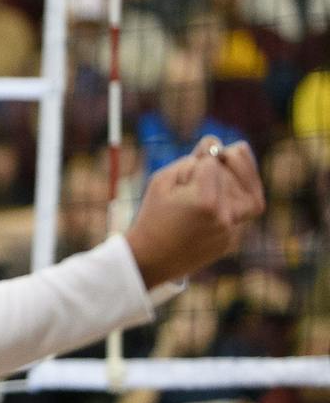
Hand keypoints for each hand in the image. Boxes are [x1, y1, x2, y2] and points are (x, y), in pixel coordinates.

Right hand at [125, 137, 264, 287]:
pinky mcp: (231, 240)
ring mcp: (230, 231)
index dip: (201, 158)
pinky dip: (237, 198)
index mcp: (204, 200)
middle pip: (236, 176)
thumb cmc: (152, 216)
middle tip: (225, 153)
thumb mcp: (161, 182)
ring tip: (237, 162)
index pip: (213, 163)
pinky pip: (243, 214)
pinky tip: (226, 189)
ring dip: (247, 176)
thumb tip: (216, 144)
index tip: (191, 162)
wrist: (150, 258)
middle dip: (230, 161)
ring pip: (253, 197)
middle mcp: (223, 216)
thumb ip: (190, 160)